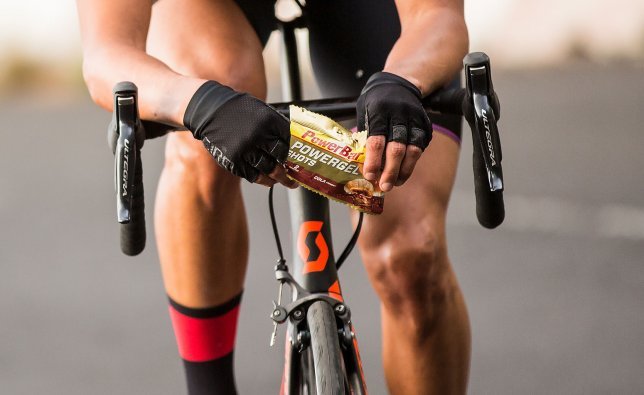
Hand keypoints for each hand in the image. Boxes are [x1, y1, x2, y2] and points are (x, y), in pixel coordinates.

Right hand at [183, 81, 296, 187]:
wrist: (211, 110)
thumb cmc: (239, 110)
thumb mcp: (261, 110)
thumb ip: (276, 127)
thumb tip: (291, 145)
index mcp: (269, 121)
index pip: (289, 141)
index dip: (294, 153)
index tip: (296, 159)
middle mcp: (258, 135)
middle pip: (280, 158)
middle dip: (288, 171)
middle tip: (293, 178)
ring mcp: (245, 149)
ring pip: (268, 170)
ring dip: (277, 179)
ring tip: (281, 181)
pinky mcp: (233, 159)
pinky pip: (252, 175)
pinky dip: (261, 180)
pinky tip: (267, 181)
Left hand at [357, 72, 431, 191]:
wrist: (399, 83)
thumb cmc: (375, 101)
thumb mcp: (364, 111)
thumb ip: (364, 135)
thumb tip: (360, 165)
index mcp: (379, 111)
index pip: (376, 140)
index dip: (373, 161)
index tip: (369, 177)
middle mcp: (398, 114)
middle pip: (396, 148)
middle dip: (390, 171)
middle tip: (385, 187)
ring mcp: (414, 119)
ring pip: (412, 150)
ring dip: (404, 170)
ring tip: (396, 183)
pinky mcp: (425, 125)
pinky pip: (420, 147)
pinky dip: (412, 162)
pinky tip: (404, 171)